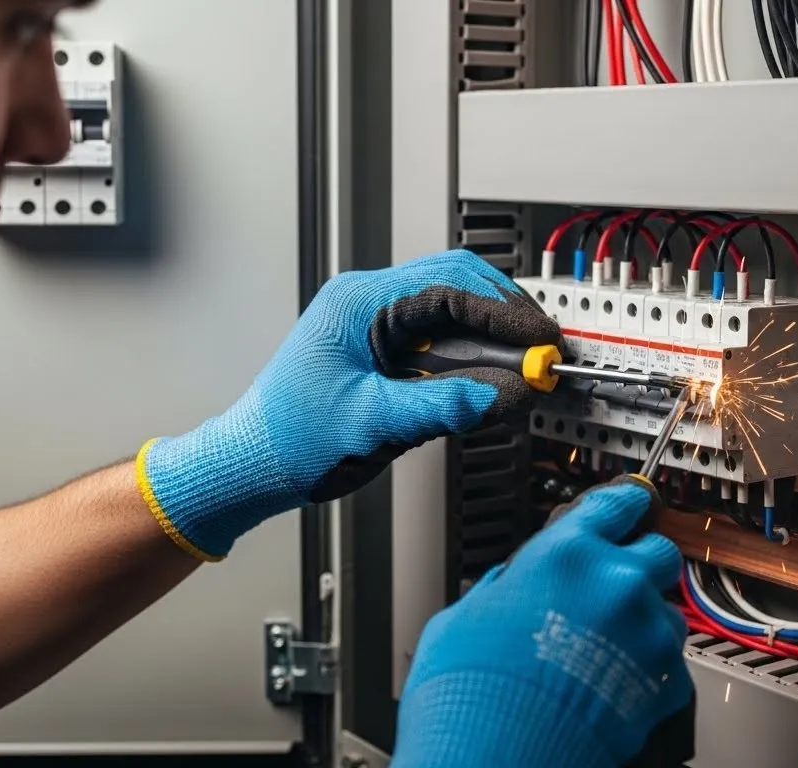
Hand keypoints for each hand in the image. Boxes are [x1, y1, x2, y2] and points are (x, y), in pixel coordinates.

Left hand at [135, 250, 559, 560]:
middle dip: (506, 317)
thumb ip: (444, 406)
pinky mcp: (384, 351)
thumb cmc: (289, 440)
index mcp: (357, 304)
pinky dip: (474, 359)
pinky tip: (496, 380)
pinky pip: (440, 342)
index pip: (449, 286)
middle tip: (545, 350)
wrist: (252, 465)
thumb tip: (506, 393)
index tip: (539, 339)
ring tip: (529, 369)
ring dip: (494, 339)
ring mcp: (376, 325)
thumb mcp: (373, 424)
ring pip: (453, 313)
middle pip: (457, 285)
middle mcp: (367, 303)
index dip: (503, 312)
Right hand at [391, 479, 691, 767]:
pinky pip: (670, 663)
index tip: (626, 507)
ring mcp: (646, 635)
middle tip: (607, 586)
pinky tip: (611, 683)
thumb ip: (501, 590)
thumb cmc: (471, 692)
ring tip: (602, 650)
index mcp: (567, 554)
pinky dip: (648, 670)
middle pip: (659, 550)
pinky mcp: (663, 684)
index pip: (617, 502)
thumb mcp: (464, 616)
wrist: (495, 758)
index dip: (623, 504)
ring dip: (643, 622)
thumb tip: (506, 590)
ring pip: (668, 610)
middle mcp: (617, 584)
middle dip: (637, 564)